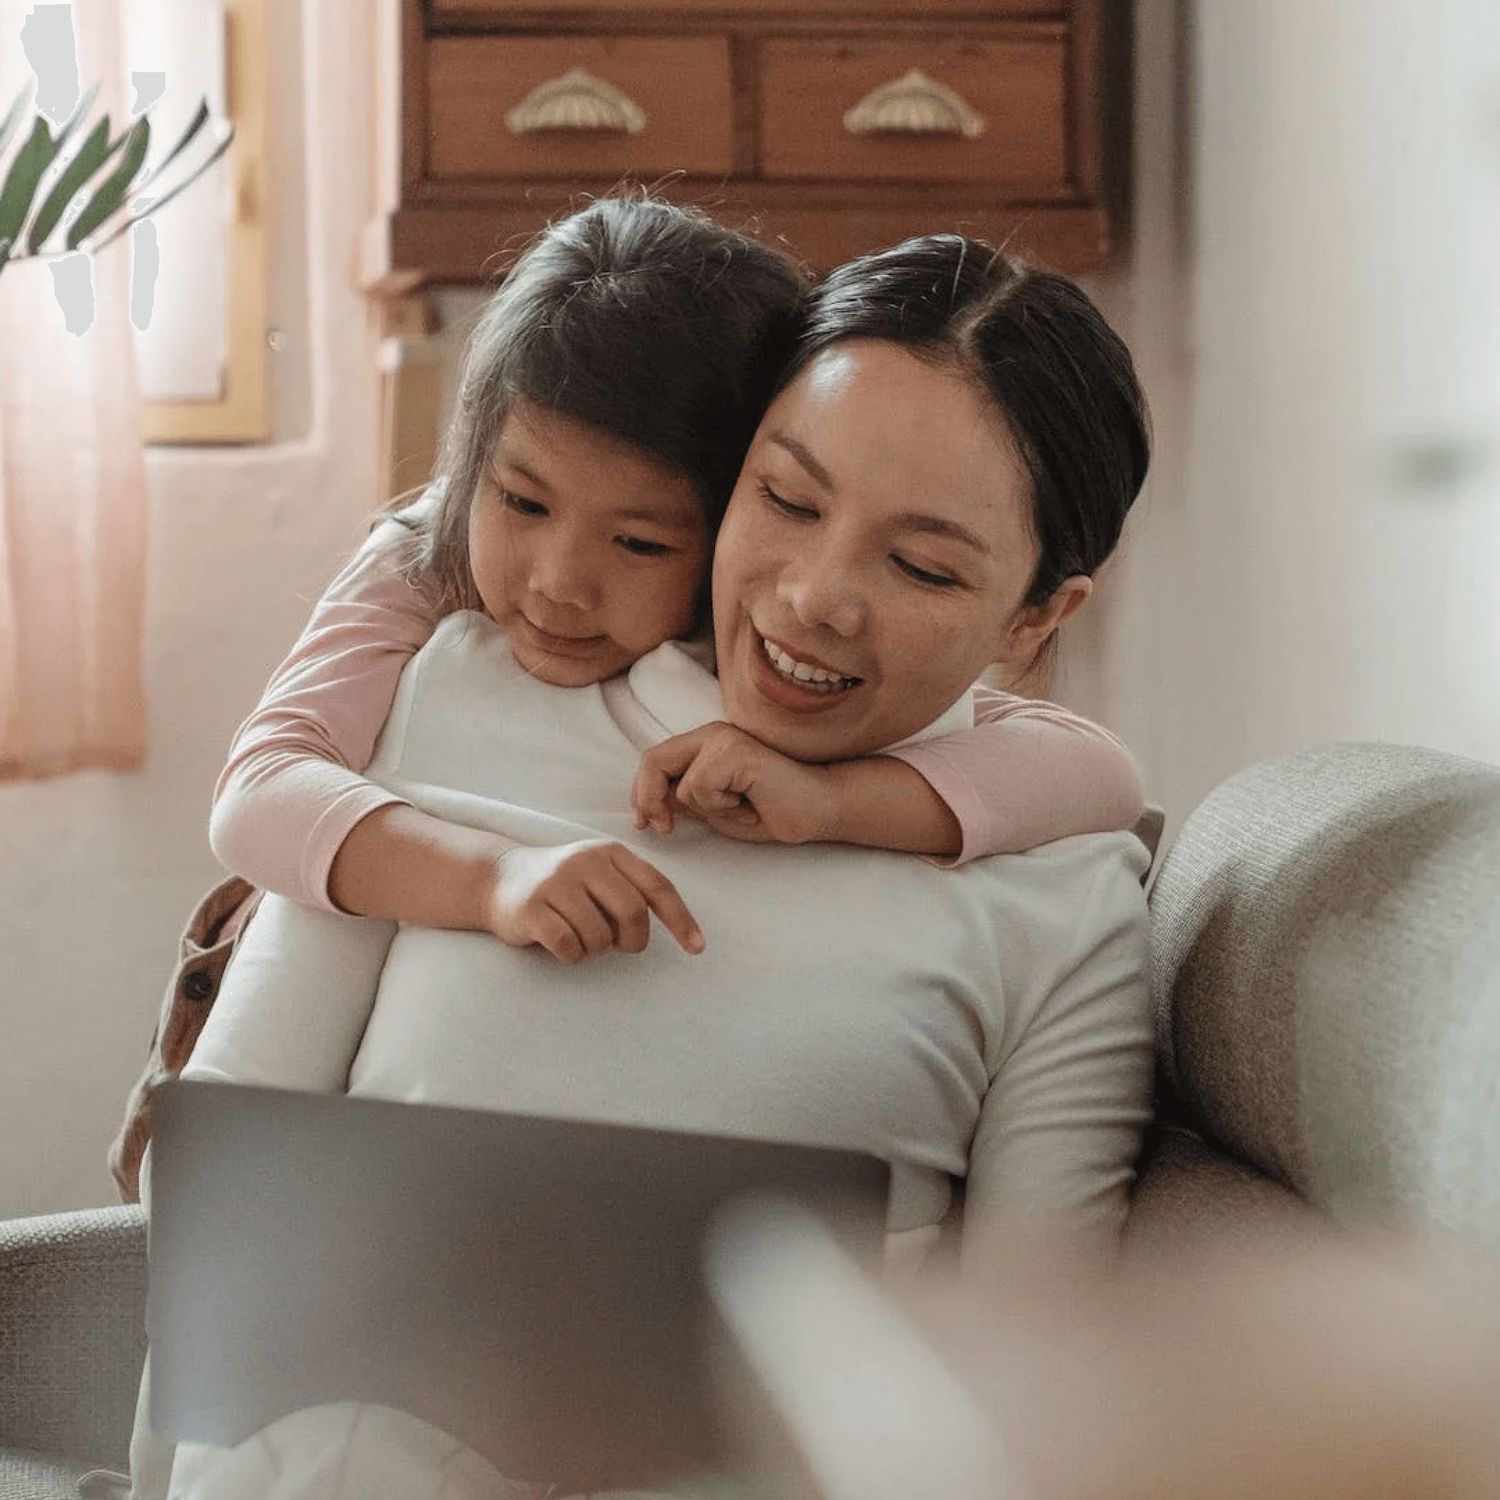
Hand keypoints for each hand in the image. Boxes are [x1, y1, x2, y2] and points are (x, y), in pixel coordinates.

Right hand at [482, 840, 703, 962]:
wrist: (498, 878)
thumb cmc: (563, 885)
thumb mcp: (600, 874)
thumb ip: (632, 890)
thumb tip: (675, 928)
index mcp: (610, 852)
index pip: (657, 886)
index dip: (681, 919)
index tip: (697, 948)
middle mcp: (585, 861)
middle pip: (633, 912)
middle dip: (633, 940)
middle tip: (620, 945)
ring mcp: (555, 882)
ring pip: (599, 935)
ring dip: (595, 949)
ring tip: (581, 938)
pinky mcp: (530, 907)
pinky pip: (568, 946)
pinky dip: (571, 955)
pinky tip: (562, 945)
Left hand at [632, 722, 836, 845]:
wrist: (818, 808)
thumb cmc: (772, 810)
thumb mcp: (718, 810)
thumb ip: (685, 801)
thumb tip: (648, 805)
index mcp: (705, 744)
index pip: (655, 761)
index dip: (641, 793)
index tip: (644, 824)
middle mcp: (711, 734)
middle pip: (654, 761)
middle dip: (648, 799)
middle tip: (662, 830)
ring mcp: (723, 739)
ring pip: (683, 785)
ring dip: (709, 810)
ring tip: (742, 808)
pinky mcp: (735, 752)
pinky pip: (702, 788)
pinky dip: (723, 807)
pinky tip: (750, 803)